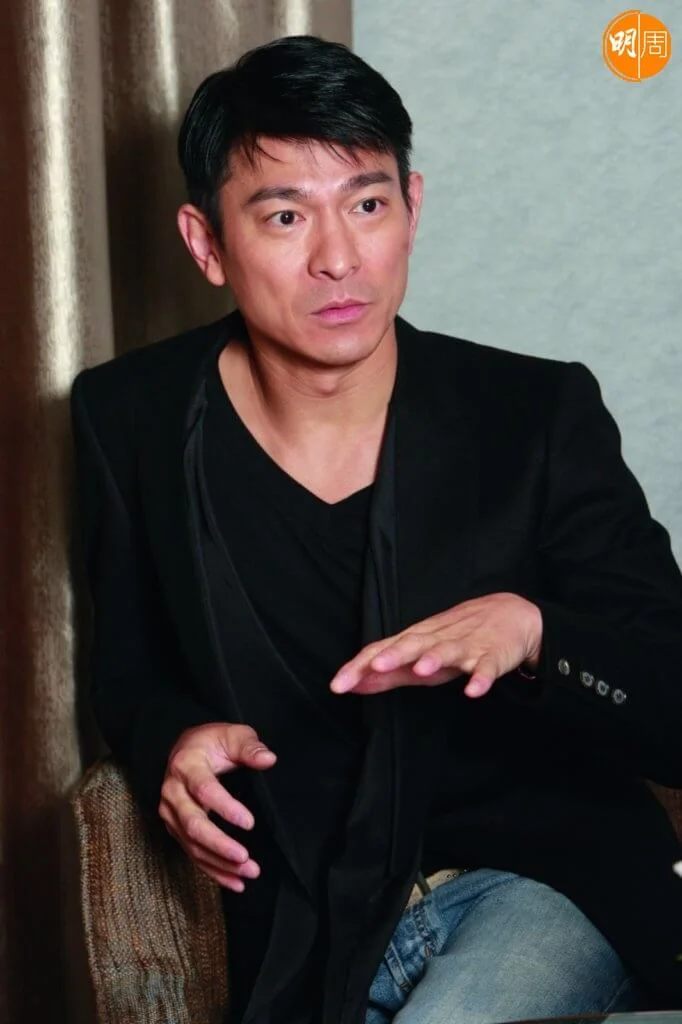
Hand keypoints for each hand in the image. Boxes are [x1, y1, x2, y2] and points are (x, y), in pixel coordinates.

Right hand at [159, 722, 276, 891]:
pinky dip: (213, 871)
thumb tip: (268, 759)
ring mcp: (171, 813)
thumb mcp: (231, 735)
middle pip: (193, 824)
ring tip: (248, 873)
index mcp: (186, 766)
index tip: (249, 822)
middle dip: (220, 844)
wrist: (183, 750)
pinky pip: (192, 854)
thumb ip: (249, 747)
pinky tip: (235, 882)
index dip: (226, 808)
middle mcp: (173, 792)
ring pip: (192, 844)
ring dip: (220, 863)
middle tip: (245, 857)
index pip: (204, 790)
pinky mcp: (175, 829)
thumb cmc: (212, 742)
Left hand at [329, 592, 541, 698]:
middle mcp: (437, 639)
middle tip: (375, 667)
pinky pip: (487, 668)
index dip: (360, 667)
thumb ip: (387, 672)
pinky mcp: (492, 656)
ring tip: (421, 670)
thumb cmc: (457, 639)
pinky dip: (481, 678)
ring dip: (435, 659)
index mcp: (416, 639)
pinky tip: (473, 690)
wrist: (511, 614)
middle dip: (393, 655)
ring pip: (449, 651)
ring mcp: (466, 646)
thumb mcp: (419, 657)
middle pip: (412, 644)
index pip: (382, 649)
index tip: (337, 685)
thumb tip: (353, 684)